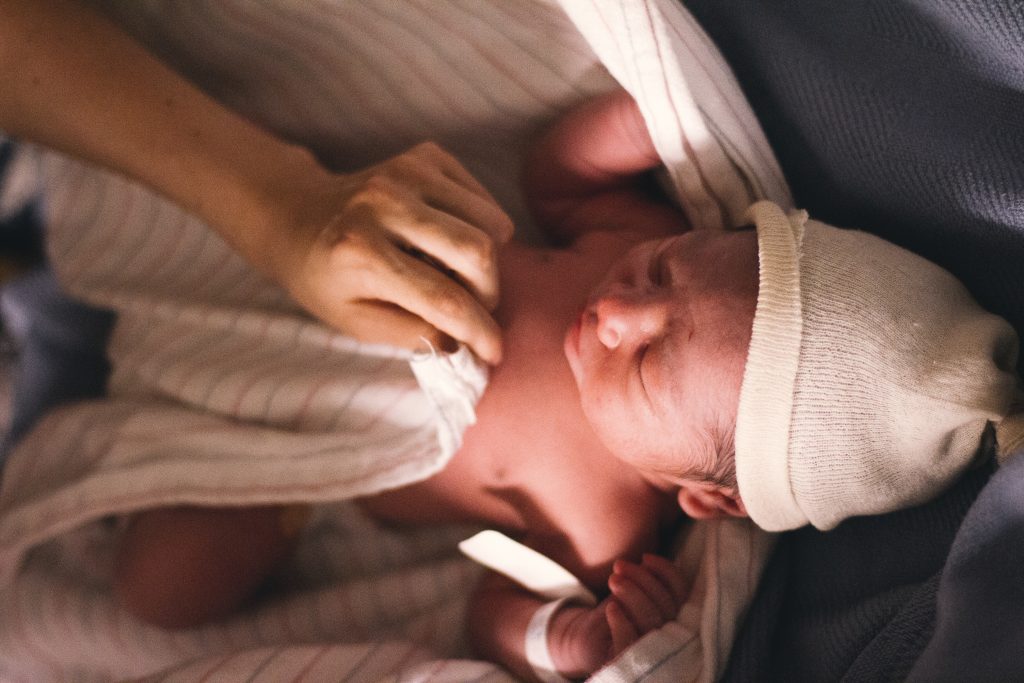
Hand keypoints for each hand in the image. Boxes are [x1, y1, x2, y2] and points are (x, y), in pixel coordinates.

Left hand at [271, 142, 513, 363]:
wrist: (296, 215)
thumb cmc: (325, 278)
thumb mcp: (356, 322)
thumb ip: (412, 335)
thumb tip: (465, 344)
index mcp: (361, 252)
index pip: (444, 299)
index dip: (479, 331)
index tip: (496, 353)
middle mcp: (384, 203)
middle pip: (477, 253)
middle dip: (489, 293)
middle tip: (473, 310)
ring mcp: (407, 172)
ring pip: (491, 223)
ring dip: (486, 262)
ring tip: (457, 275)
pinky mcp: (426, 156)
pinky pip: (484, 201)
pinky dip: (481, 229)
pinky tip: (450, 242)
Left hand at [549, 554, 689, 676]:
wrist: (587, 639)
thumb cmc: (615, 612)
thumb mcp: (631, 592)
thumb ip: (644, 582)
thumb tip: (647, 563)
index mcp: (674, 618)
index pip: (681, 594)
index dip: (667, 572)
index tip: (645, 557)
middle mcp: (669, 638)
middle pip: (666, 606)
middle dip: (642, 579)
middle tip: (619, 565)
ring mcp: (650, 652)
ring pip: (651, 621)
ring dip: (632, 595)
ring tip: (613, 579)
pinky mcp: (626, 660)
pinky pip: (630, 642)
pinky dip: (622, 622)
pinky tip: (611, 608)